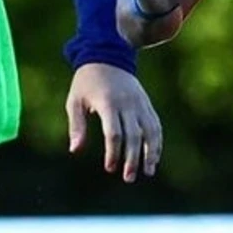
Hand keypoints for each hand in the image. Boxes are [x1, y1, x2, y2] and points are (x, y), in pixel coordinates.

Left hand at [66, 62, 161, 182]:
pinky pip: (155, 124)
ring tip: (148, 171)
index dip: (113, 152)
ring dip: (150, 152)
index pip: (114, 133)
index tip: (110, 167)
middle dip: (132, 159)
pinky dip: (157, 141)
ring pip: (150, 130)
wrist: (107, 54)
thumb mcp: (75, 100)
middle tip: (128, 177)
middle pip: (134, 135)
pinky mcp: (146, 102)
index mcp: (108, 102)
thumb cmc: (86, 81)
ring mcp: (139, 102)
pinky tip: (154, 157)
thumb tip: (75, 150)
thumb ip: (76, 125)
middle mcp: (127, 103)